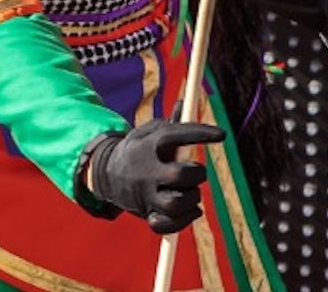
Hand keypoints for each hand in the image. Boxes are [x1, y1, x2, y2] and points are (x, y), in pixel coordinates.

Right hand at [86, 119, 226, 233]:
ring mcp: (145, 195)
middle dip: (196, 173)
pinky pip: (166, 225)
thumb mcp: (147, 132)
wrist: (105, 174)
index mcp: (147, 146)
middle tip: (196, 171)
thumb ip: (170, 122)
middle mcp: (146, 171)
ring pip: (176, 204)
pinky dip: (183, 221)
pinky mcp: (146, 213)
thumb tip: (187, 102)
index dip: (200, 133)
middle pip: (180, 175)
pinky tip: (192, 210)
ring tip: (191, 192)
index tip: (222, 135)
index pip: (176, 135)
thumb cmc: (137, 150)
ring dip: (192, 198)